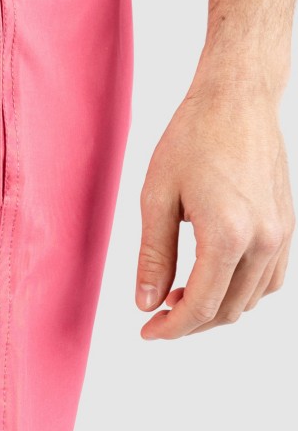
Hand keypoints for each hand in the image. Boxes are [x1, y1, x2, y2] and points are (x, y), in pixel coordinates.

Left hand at [136, 82, 294, 338]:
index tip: (147, 332)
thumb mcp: (156, 196)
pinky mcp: (289, 225)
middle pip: (227, 310)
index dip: (170, 329)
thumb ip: (152, 255)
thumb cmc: (193, 138)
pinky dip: (241, 291)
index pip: (200, 306)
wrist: (237, 98)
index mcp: (227, 235)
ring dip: (215, 308)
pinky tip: (213, 277)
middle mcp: (264, 241)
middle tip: (156, 313)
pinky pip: (270, 279)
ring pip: (250, 300)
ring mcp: (282, 234)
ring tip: (179, 292)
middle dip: (189, 322)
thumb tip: (146, 303)